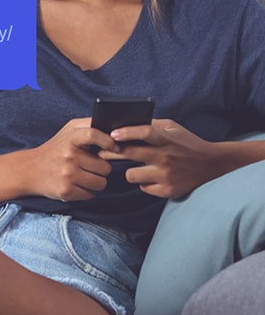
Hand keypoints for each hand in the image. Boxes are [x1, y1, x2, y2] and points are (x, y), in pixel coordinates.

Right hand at [28, 118, 117, 201]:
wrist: (30, 170)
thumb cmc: (55, 149)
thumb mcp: (68, 131)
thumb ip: (89, 125)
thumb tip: (114, 130)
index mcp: (70, 139)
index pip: (92, 134)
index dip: (107, 141)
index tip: (113, 148)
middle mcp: (69, 156)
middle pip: (105, 167)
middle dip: (101, 168)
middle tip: (90, 165)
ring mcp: (67, 175)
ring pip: (101, 183)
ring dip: (96, 181)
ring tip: (84, 175)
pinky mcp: (66, 191)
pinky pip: (91, 194)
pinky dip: (87, 191)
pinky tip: (77, 184)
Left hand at [98, 119, 218, 198]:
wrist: (212, 165)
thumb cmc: (186, 143)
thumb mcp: (172, 128)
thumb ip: (151, 125)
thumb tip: (125, 123)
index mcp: (166, 139)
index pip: (144, 132)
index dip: (126, 132)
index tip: (112, 134)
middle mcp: (165, 157)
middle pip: (130, 154)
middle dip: (111, 152)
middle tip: (101, 152)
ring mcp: (166, 175)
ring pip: (131, 175)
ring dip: (129, 171)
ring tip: (136, 167)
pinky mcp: (168, 191)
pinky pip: (142, 187)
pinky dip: (144, 182)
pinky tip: (150, 177)